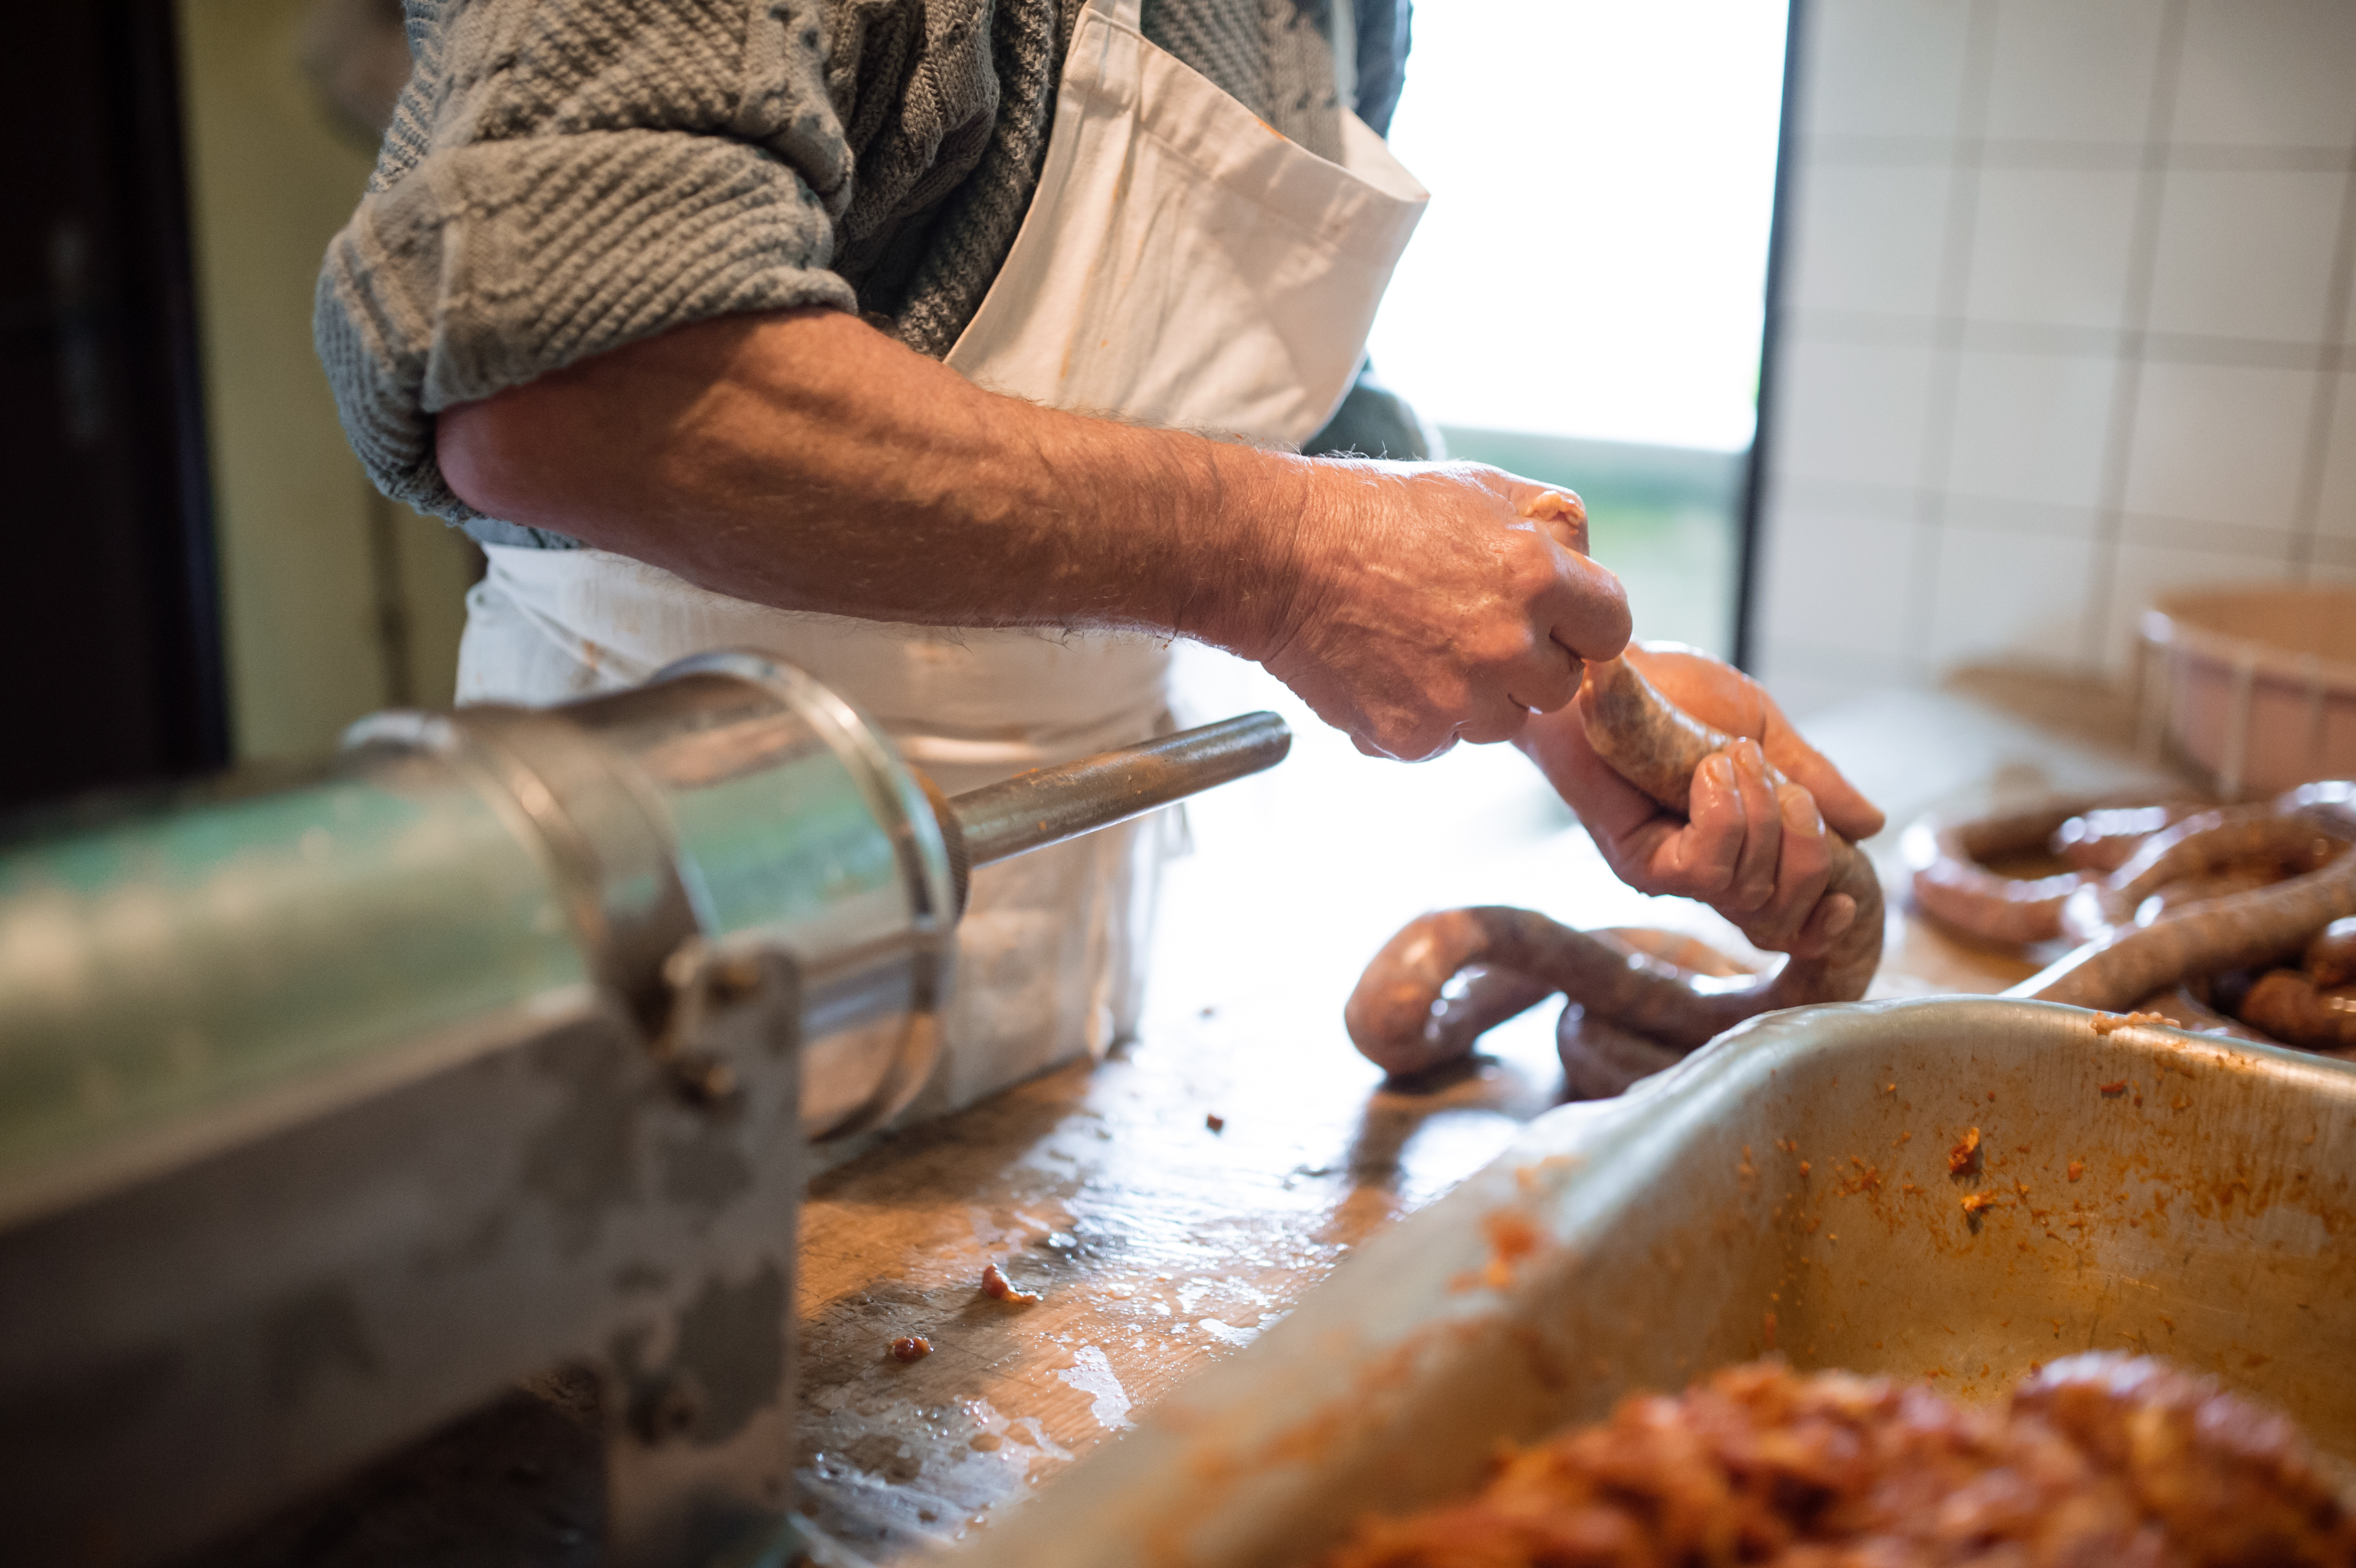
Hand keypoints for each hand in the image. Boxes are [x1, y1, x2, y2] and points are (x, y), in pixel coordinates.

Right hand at [1256, 463, 1630, 759]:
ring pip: (1503, 722)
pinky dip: (1420, 717)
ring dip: (1476, 695)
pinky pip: (1442, 742)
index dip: (1582, 623)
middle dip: (1528, 664)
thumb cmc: (1374, 513)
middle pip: (1560, 687)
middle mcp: (1507, 645)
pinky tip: (1386, 672)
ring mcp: (1460, 700)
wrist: (1277, 558)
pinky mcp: (1413, 736)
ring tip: (1422, 646)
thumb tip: (1586, 561)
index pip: (1612, 629)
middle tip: (1472, 629)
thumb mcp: (1480, 486)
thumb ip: (1552, 526)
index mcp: (1536, 577)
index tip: (1552, 620)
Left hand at [1517, 643, 1885, 955]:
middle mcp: (1709, 873)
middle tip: (1780, 783)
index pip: (1792, 922)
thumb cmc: (1675, 691)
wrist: (1605, 669)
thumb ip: (1813, 777)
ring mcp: (1673, 875)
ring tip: (1731, 759)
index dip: (1825, 922)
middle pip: (1785, 913)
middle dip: (1806, 843)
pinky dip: (1725, 815)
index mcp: (1745, 849)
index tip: (1848, 895)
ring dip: (1761, 816)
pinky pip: (1708, 869)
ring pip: (1752, 890)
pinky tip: (1707, 772)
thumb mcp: (1763, 728)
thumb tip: (1872, 825)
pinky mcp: (1639, 865)